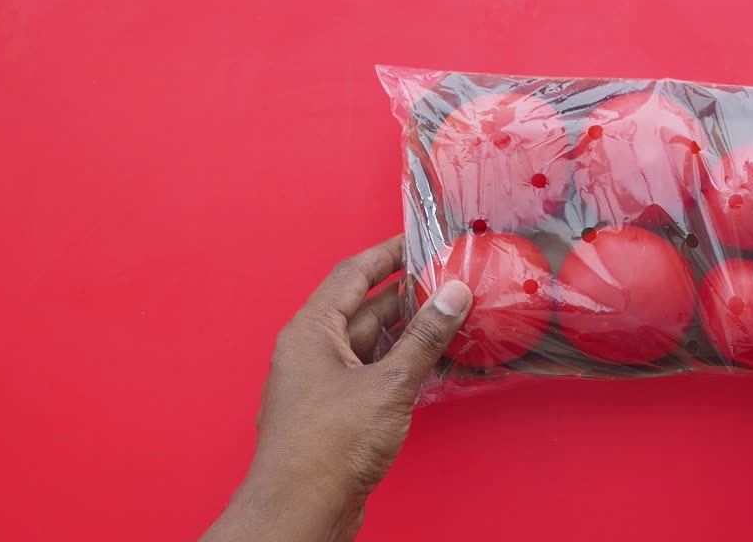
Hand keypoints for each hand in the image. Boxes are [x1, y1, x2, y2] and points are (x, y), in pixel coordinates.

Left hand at [201, 236, 471, 541]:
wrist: (301, 510)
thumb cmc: (325, 448)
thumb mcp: (388, 384)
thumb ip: (424, 338)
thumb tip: (451, 297)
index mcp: (311, 331)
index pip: (353, 274)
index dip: (388, 253)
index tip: (419, 240)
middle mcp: (313, 351)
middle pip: (366, 308)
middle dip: (409, 295)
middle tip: (449, 281)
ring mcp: (325, 383)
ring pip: (373, 343)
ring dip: (411, 333)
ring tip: (452, 319)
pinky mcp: (338, 412)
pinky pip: (375, 373)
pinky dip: (404, 365)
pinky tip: (434, 364)